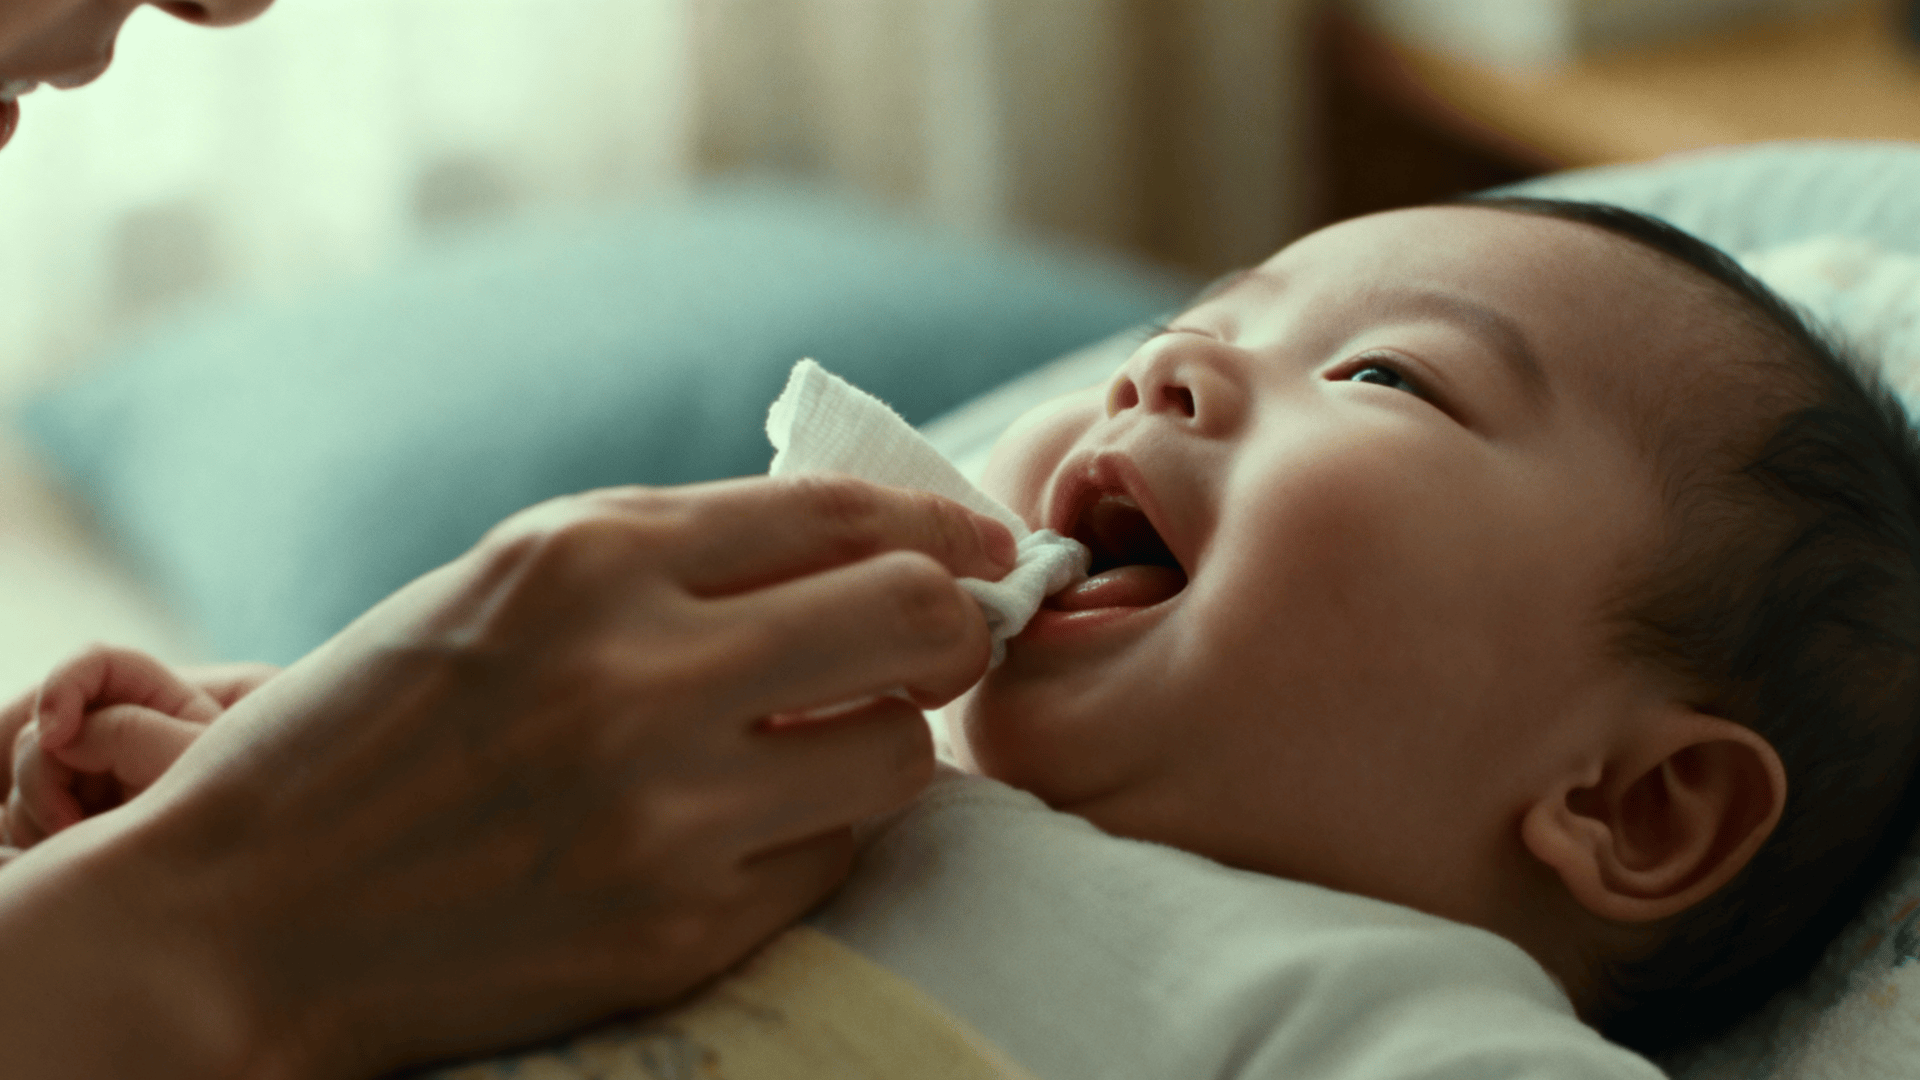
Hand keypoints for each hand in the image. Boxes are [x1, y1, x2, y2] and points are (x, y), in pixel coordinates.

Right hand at [5, 476, 1012, 1079]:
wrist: (238, 920)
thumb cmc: (369, 731)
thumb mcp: (501, 584)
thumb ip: (674, 552)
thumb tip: (862, 545)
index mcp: (587, 556)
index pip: (843, 515)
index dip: (945, 527)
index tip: (984, 549)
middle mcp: (640, 673)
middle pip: (916, 620)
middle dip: (959, 625)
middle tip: (948, 642)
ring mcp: (666, 812)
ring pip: (902, 753)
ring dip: (884, 740)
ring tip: (816, 744)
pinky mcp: (679, 928)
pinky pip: (832, 861)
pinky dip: (812, 837)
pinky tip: (736, 831)